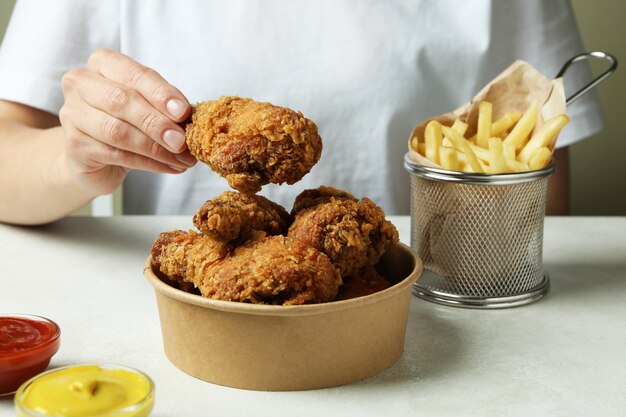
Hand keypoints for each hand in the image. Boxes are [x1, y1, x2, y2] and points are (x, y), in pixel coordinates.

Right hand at [59, 48, 196, 194]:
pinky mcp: (74, 145)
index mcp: (103, 63)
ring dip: (156, 148)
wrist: (94, 156)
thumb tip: (188, 118)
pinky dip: (148, 163)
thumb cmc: (125, 121)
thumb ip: (163, 106)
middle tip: (182, 141)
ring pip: (118, 131)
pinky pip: (116, 154)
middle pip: (122, 101)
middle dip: (157, 123)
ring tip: (181, 159)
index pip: (134, 74)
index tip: (183, 112)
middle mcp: (81, 83)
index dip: (160, 93)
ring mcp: (73, 114)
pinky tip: (169, 167)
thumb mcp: (146, 105)